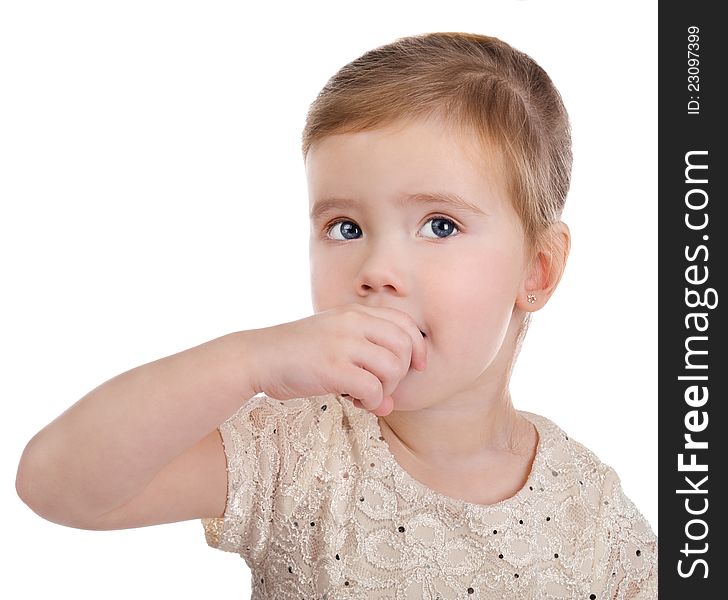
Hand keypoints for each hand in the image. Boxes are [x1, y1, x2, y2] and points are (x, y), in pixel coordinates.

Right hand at [250, 305, 426, 415]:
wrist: (257, 357)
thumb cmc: (295, 355)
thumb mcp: (332, 341)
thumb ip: (364, 364)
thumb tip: (388, 405)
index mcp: (354, 312)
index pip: (404, 323)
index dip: (417, 347)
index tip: (416, 368)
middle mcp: (352, 322)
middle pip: (405, 346)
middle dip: (401, 374)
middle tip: (380, 386)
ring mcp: (343, 343)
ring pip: (393, 368)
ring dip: (385, 389)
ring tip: (364, 394)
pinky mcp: (333, 367)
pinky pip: (373, 388)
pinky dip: (371, 401)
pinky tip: (354, 401)